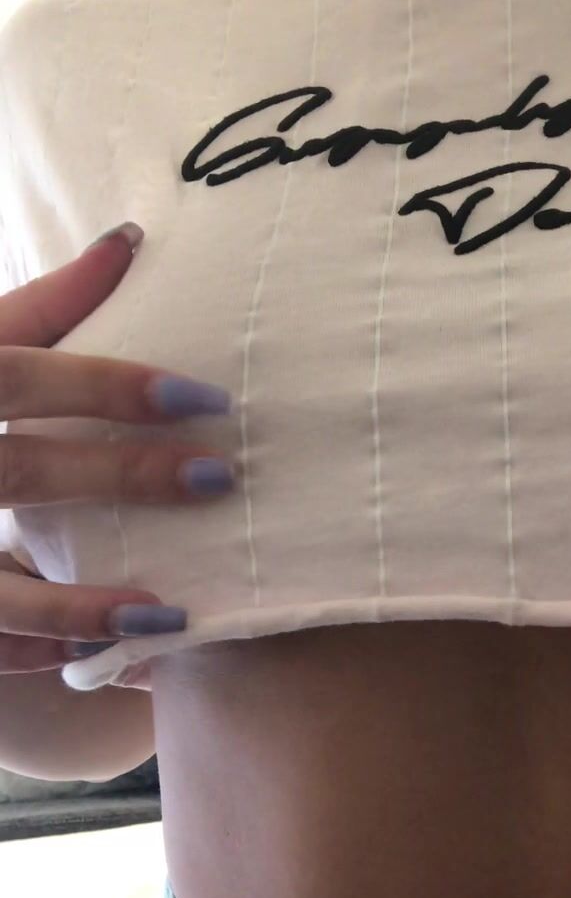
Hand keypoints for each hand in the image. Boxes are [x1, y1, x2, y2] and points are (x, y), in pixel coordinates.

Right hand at [0, 226, 233, 677]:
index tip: (207, 399)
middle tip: (220, 479)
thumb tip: (131, 240)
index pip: (22, 376)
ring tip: (170, 614)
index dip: (111, 387)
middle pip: (22, 474)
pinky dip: (37, 653)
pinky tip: (102, 656)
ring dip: (81, 607)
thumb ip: (43, 305)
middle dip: (123, 478)